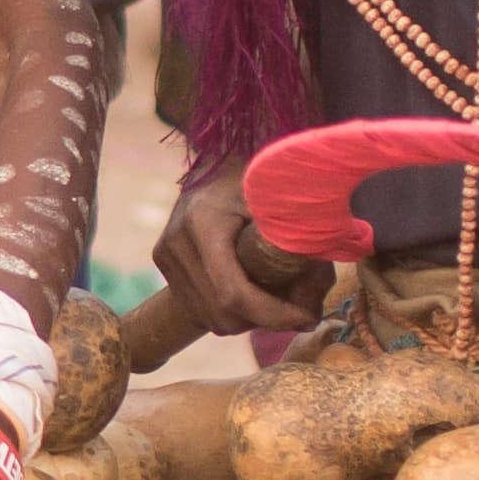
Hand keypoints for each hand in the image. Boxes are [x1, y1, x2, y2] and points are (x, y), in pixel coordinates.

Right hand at [150, 172, 317, 337]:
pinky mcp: (163, 263)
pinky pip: (201, 310)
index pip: (233, 294)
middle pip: (223, 314)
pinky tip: (253, 293)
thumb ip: (302, 244)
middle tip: (302, 308)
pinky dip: (232, 313)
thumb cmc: (258, 177)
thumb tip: (315, 300)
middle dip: (267, 320)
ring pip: (212, 319)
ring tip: (278, 298)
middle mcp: (175, 244)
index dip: (272, 314)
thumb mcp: (283, 203)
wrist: (217, 159)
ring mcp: (165, 256)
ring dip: (250, 320)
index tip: (307, 317)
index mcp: (203, 224)